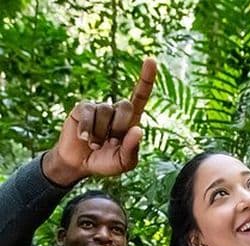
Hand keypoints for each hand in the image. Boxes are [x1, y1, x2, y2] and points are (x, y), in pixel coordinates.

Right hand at [42, 58, 156, 185]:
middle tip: (111, 143)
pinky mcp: (82, 108)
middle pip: (127, 105)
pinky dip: (88, 130)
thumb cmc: (106, 162)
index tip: (151, 59)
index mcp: (131, 120)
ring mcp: (99, 107)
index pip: (140, 95)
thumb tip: (138, 129)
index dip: (146, 78)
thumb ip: (132, 149)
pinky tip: (85, 139)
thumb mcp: (123, 162)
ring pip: (106, 112)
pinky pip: (89, 113)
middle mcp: (116, 109)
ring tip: (96, 145)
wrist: (80, 164)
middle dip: (120, 127)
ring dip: (101, 134)